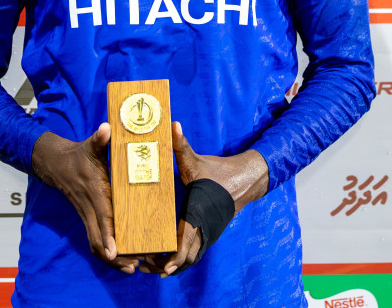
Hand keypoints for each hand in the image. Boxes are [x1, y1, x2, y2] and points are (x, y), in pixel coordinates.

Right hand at [31, 125, 140, 273]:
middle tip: (134, 265)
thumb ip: (99, 139)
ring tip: (131, 268)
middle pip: (98, 238)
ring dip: (111, 259)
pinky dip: (106, 253)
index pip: (102, 216)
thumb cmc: (79, 154)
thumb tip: (106, 129)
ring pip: (95, 244)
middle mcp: (89, 207)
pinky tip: (121, 260)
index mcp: (94, 191)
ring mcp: (86, 215)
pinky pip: (94, 241)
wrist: (56, 163)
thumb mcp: (89, 145)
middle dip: (115, 255)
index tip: (114, 250)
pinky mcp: (87, 219)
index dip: (107, 234)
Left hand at [141, 120, 268, 276]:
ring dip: (172, 265)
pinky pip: (193, 251)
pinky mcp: (207, 233)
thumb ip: (181, 145)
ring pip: (190, 257)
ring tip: (151, 267)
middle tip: (145, 267)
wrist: (245, 179)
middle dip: (166, 265)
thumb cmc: (218, 171)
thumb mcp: (197, 159)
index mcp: (199, 212)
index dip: (176, 256)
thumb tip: (173, 124)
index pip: (188, 240)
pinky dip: (180, 258)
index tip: (163, 266)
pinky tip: (165, 260)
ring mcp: (207, 232)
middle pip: (187, 256)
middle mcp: (204, 227)